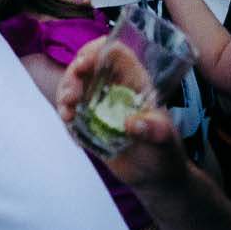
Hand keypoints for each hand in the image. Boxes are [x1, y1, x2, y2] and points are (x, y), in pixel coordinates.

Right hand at [56, 38, 189, 188]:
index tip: (83, 64)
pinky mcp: (89, 122)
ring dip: (64, 93)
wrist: (155, 179)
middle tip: (71, 95)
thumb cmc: (166, 154)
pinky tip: (71, 126)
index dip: (96, 50)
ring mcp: (100, 104)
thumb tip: (132, 123)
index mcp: (136, 82)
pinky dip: (65, 113)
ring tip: (67, 112)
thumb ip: (154, 131)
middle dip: (73, 74)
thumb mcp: (164, 141)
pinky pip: (71, 109)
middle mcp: (115, 88)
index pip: (114, 52)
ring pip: (75, 85)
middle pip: (88, 65)